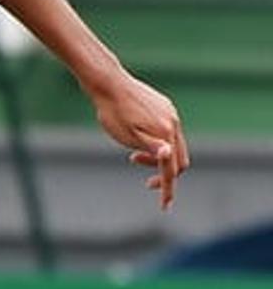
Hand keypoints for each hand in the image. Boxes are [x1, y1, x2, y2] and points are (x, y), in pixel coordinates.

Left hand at [89, 72, 188, 209]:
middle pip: (179, 158)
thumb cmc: (113, 112)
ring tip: (132, 153)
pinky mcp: (164, 106)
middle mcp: (173, 123)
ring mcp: (170, 113)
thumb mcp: (127, 135)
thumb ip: (150, 148)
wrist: (108, 83)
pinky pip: (168, 130)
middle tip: (135, 163)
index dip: (167, 188)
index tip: (164, 205)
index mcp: (166, 133)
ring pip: (173, 143)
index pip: (171, 169)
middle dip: (162, 170)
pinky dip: (157, 141)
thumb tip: (167, 155)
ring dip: (157, 155)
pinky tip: (137, 135)